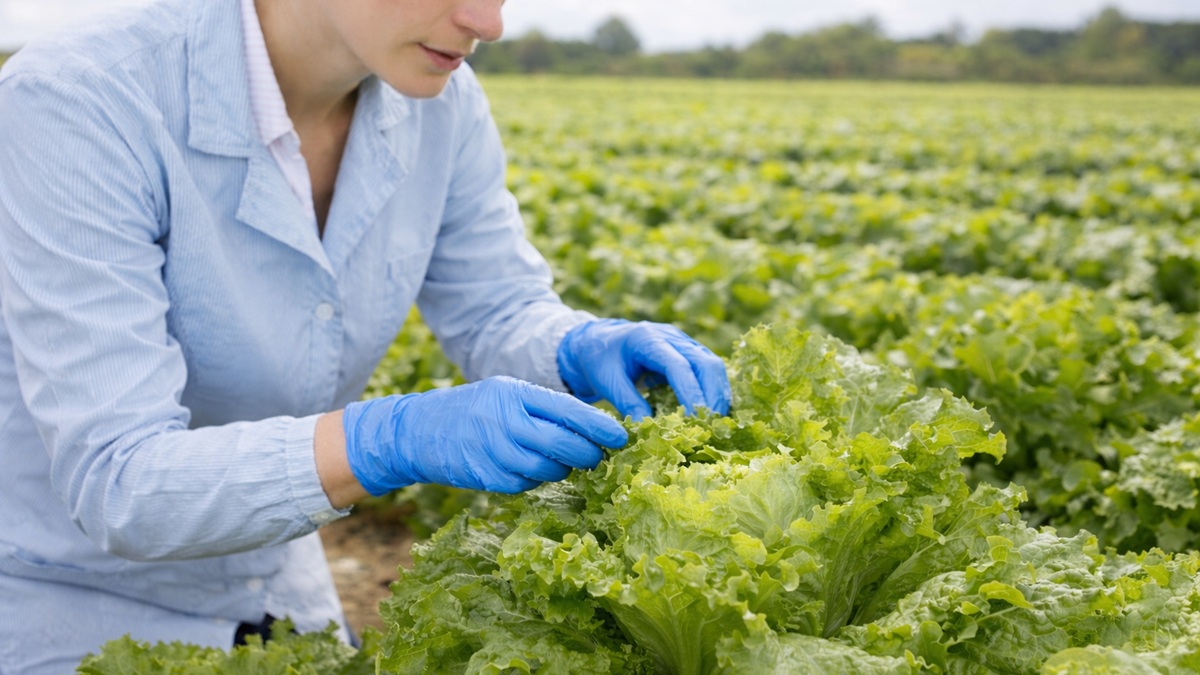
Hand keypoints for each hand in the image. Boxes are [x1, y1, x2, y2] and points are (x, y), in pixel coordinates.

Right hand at [341, 376, 627, 495]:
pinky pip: (528, 484)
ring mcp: (496, 452)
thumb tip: (591, 425)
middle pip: (564, 444)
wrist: (417, 430)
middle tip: (601, 456)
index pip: (568, 410)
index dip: (600, 426)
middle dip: (590, 453)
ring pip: (550, 469)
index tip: (623, 436)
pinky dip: (538, 479)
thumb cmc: (473, 409)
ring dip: (565, 469)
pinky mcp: (488, 478)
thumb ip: (542, 406)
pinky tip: (534, 469)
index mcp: (514, 393)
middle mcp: (506, 422)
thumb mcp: (505, 392)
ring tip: (566, 461)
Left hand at [557, 319, 731, 420]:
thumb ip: (627, 402)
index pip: (678, 365)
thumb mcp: (607, 381)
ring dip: (718, 394)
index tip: (697, 418)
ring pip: (712, 365)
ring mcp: (683, 343)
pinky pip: (709, 370)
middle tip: (711, 426)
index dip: (691, 392)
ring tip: (714, 423)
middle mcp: (671, 336)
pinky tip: (711, 413)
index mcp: (648, 339)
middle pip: (705, 363)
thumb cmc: (600, 360)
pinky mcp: (689, 353)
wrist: (598, 342)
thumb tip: (648, 428)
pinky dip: (714, 391)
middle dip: (713, 395)